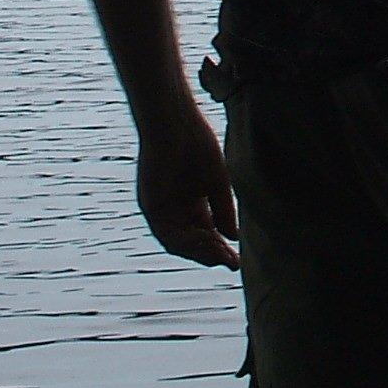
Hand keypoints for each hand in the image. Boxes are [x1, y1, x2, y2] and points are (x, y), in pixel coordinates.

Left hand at [139, 100, 239, 268]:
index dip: (220, 247)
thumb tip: (232, 237)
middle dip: (211, 254)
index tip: (237, 259)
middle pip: (191, 241)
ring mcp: (160, 208)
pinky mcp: (150, 205)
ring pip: (177, 242)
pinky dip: (185, 242)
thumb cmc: (197, 144)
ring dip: (199, 253)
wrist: (174, 123)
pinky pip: (166, 233)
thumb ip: (223, 211)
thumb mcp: (218, 183)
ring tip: (221, 257)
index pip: (204, 233)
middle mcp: (173, 209)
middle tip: (232, 264)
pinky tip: (206, 243)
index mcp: (190, 202)